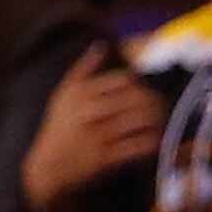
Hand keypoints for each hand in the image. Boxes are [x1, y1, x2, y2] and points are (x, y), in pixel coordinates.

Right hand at [21, 43, 163, 211]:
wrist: (48, 166)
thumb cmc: (59, 127)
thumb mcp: (63, 93)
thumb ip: (83, 68)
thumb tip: (101, 45)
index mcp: (82, 92)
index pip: (125, 80)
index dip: (140, 85)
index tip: (144, 92)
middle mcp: (90, 111)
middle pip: (137, 98)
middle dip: (154, 101)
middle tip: (162, 105)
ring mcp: (99, 135)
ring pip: (141, 120)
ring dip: (158, 119)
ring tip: (162, 120)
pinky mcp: (106, 158)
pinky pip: (138, 146)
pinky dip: (152, 141)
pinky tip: (157, 139)